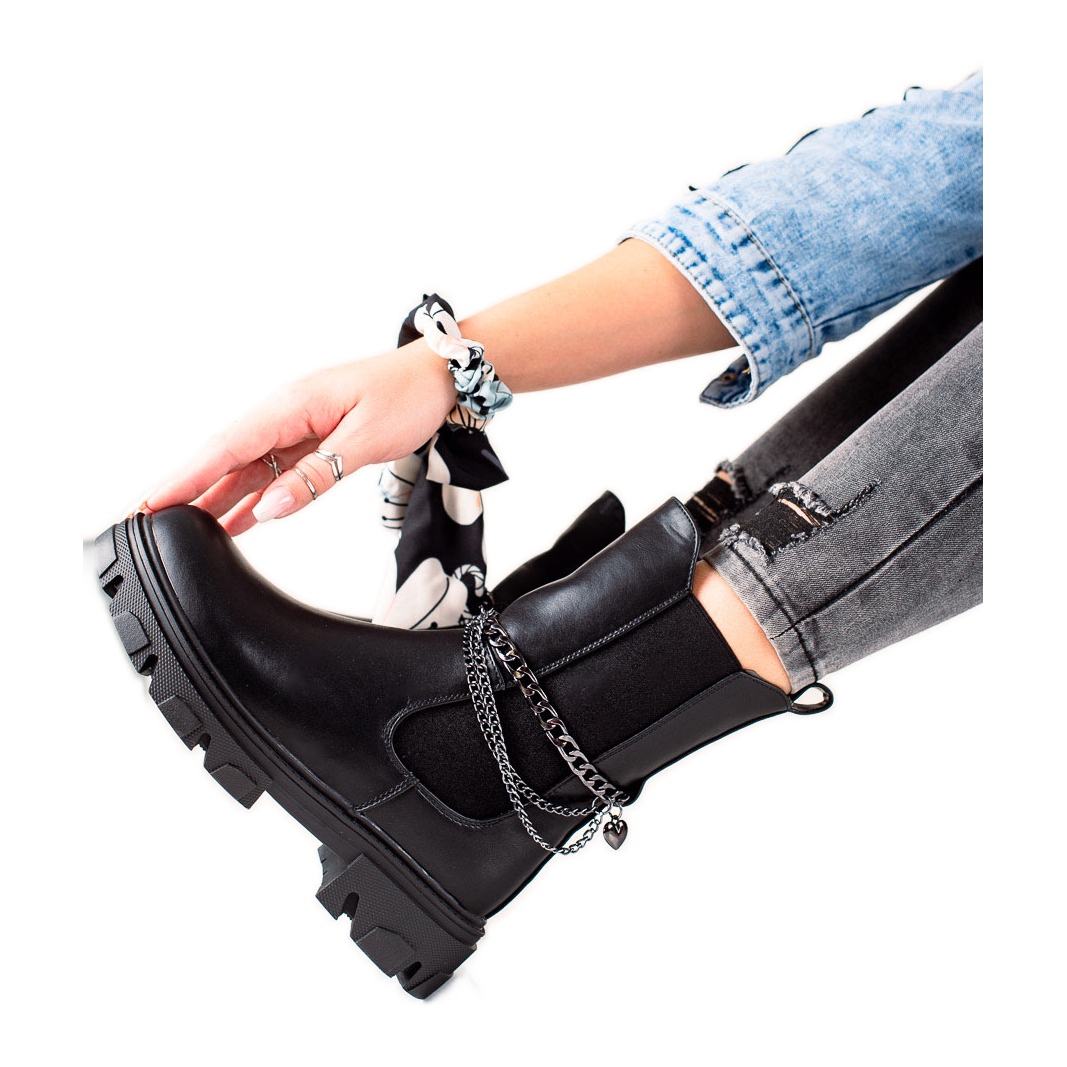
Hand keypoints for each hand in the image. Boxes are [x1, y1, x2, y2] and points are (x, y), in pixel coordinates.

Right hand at [143, 342, 455, 534]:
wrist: (440, 378)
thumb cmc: (407, 397)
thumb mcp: (365, 439)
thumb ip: (316, 476)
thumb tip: (270, 507)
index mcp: (291, 405)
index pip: (226, 445)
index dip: (186, 477)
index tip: (151, 503)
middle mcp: (285, 414)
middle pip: (225, 457)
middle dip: (185, 489)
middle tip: (146, 522)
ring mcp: (297, 428)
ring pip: (246, 468)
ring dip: (215, 498)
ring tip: (183, 532)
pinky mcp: (312, 440)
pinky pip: (273, 472)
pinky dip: (253, 497)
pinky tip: (236, 521)